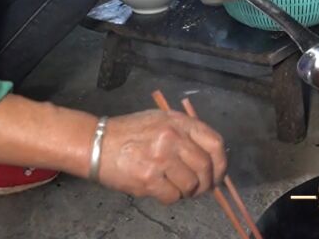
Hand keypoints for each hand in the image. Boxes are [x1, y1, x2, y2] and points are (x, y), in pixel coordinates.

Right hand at [96, 109, 226, 204]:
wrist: (96, 143)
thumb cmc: (130, 133)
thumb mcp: (161, 120)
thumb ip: (186, 133)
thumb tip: (209, 157)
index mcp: (179, 122)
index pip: (215, 143)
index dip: (221, 163)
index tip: (219, 174)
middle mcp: (173, 138)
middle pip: (205, 167)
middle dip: (207, 183)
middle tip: (200, 189)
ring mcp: (161, 159)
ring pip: (190, 185)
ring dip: (187, 192)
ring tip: (176, 187)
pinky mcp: (148, 179)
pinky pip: (172, 196)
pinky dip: (170, 198)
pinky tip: (161, 190)